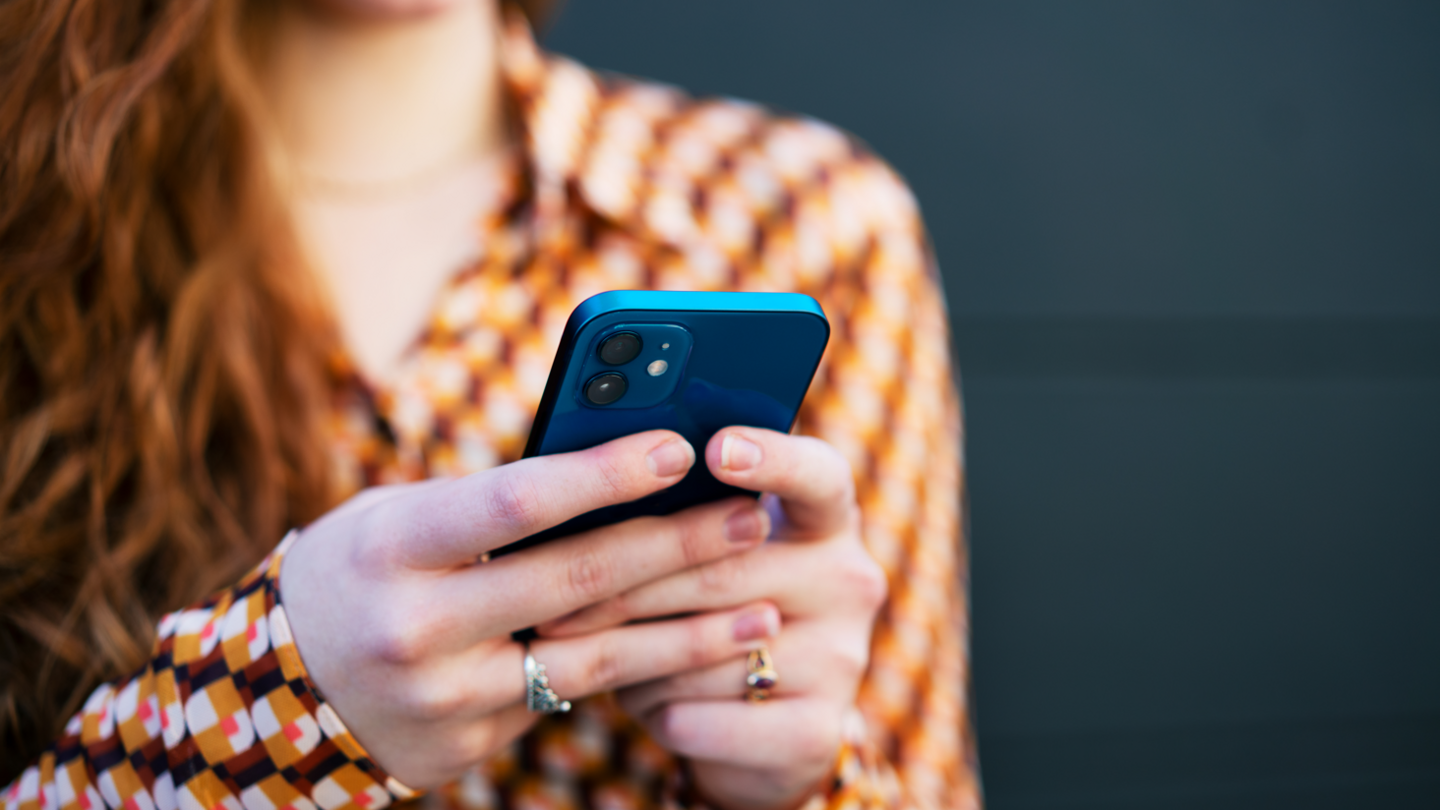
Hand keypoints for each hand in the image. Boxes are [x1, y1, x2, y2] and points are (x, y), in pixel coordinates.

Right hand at [279, 430, 781, 788]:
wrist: (274, 697)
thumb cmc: (353, 572)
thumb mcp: (395, 518)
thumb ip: (486, 503)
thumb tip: (608, 466)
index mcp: (393, 547)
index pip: (516, 503)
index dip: (604, 474)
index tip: (680, 447)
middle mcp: (417, 627)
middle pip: (574, 580)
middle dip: (675, 546)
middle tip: (749, 515)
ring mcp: (446, 697)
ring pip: (594, 656)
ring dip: (689, 631)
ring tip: (765, 606)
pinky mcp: (470, 744)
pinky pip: (569, 696)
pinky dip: (641, 670)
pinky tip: (700, 650)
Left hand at [539, 427, 887, 809]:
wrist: (758, 734)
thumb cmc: (708, 611)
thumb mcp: (706, 556)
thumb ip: (676, 517)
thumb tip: (585, 491)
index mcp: (826, 520)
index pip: (816, 475)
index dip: (771, 458)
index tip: (715, 447)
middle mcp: (848, 581)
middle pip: (724, 570)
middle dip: (627, 587)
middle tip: (550, 597)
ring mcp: (842, 658)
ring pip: (702, 653)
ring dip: (634, 659)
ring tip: (595, 657)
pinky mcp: (817, 732)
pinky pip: (704, 717)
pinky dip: (657, 712)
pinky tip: (643, 703)